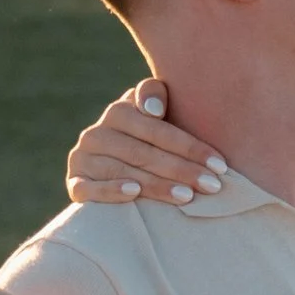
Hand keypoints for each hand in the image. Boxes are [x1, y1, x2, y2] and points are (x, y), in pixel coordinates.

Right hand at [65, 81, 227, 208]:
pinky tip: (134, 193)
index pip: (157, 129)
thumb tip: (154, 110)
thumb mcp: (156, 118)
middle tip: (212, 185)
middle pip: (144, 152)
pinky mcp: (74, 184)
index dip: (189, 146)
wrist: (113, 172)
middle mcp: (97, 133)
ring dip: (157, 184)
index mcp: (119, 112)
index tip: (220, 164)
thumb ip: (156, 97)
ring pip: (124, 170)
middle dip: (182, 169)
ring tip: (188, 197)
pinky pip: (90, 188)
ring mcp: (83, 159)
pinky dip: (111, 190)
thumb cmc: (150, 143)